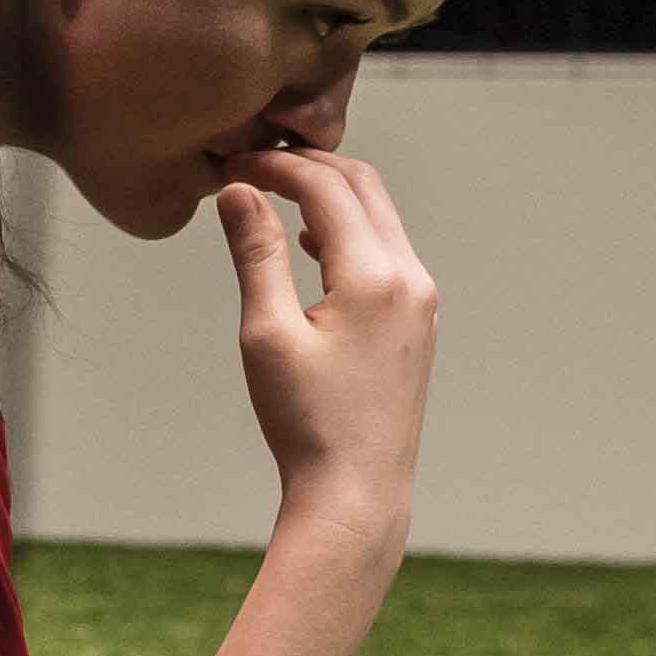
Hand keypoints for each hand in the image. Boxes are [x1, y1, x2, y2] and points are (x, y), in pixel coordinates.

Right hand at [208, 142, 433, 513]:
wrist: (356, 490)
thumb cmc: (307, 422)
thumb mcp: (267, 334)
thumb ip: (257, 254)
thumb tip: (239, 191)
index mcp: (375, 277)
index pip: (327, 187)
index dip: (276, 166)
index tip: (233, 167)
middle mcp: (411, 278)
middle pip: (363, 186)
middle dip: (308, 167)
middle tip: (253, 168)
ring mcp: (422, 299)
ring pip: (379, 215)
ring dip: (330, 195)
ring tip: (274, 198)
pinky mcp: (418, 319)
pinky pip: (387, 250)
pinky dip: (349, 230)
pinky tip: (311, 248)